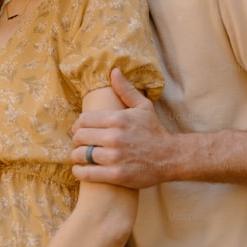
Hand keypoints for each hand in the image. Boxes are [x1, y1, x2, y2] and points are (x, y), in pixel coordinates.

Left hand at [71, 68, 174, 188]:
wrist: (170, 156)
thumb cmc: (154, 131)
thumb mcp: (143, 107)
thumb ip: (126, 89)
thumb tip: (114, 71)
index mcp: (117, 119)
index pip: (83, 120)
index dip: (78, 125)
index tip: (80, 130)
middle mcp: (114, 137)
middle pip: (79, 137)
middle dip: (76, 140)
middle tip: (80, 143)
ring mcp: (115, 157)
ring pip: (81, 155)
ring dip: (76, 156)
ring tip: (80, 156)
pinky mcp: (116, 175)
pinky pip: (88, 173)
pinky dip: (79, 172)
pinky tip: (79, 169)